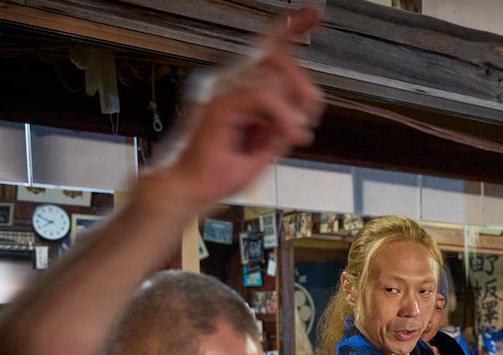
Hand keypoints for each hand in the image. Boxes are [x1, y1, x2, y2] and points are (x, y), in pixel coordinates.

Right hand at [144, 8, 323, 209]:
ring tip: (291, 137)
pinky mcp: (221, 104)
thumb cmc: (220, 172)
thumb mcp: (267, 145)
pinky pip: (264, 95)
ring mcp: (224, 90)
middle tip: (305, 121)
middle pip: (278, 58)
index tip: (311, 15)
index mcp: (239, 89)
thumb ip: (284, 121)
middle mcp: (230, 83)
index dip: (289, 29)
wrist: (191, 190)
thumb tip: (304, 107)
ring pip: (275, 77)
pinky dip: (282, 118)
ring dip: (292, 111)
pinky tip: (288, 137)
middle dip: (303, 87)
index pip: (268, 49)